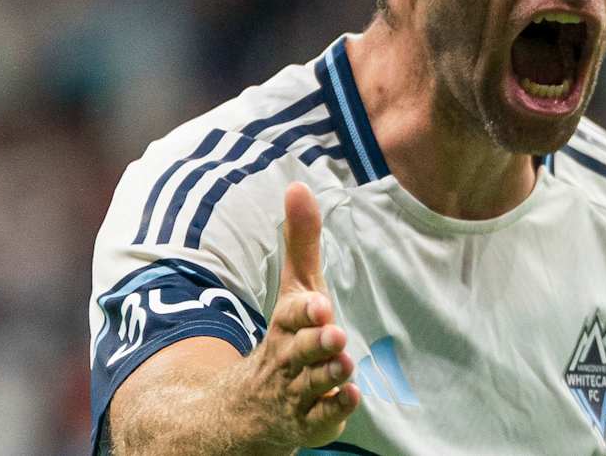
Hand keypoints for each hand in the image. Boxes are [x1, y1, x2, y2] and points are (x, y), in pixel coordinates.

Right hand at [246, 182, 359, 447]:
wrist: (253, 403)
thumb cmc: (288, 334)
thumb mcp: (295, 289)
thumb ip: (301, 242)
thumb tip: (298, 185)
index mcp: (286, 325)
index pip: (292, 316)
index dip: (305, 311)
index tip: (320, 304)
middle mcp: (288, 358)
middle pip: (301, 350)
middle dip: (316, 342)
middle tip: (335, 333)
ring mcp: (298, 391)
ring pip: (312, 383)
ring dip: (329, 374)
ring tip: (346, 363)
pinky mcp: (310, 420)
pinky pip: (321, 417)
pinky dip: (335, 408)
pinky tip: (352, 396)